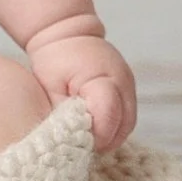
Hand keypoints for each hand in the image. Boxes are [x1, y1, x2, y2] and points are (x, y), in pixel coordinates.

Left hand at [28, 34, 136, 151]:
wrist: (65, 34)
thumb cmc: (55, 60)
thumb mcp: (52, 88)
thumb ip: (64, 116)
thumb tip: (74, 140)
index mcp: (103, 77)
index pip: (108, 117)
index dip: (96, 135)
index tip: (80, 141)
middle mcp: (122, 80)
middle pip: (124, 125)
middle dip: (106, 140)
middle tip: (86, 146)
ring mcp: (129, 84)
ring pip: (128, 123)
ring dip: (112, 135)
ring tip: (92, 140)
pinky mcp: (129, 88)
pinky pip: (127, 116)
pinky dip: (115, 126)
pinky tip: (98, 130)